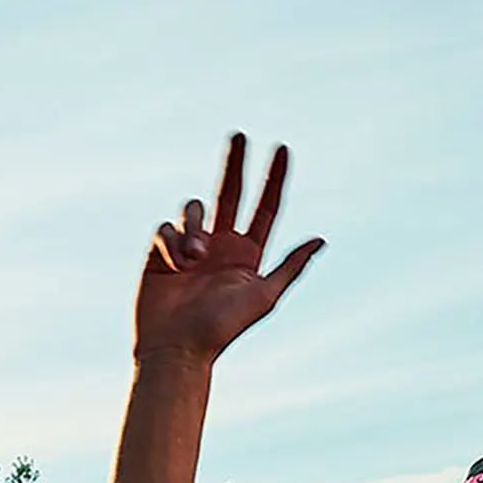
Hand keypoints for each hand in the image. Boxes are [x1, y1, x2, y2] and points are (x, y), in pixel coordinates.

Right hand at [134, 132, 325, 365]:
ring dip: (194, 228)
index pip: (265, 208)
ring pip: (194, 209)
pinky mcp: (160, 252)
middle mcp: (220, 245)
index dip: (275, 179)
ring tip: (193, 260)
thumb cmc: (221, 327)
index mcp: (247, 254)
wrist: (177, 347)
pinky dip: (172, 243)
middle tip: (240, 135)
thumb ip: (291, 266)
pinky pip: (166, 228)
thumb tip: (321, 238)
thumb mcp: (264, 296)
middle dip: (236, 164)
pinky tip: (174, 265)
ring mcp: (189, 247)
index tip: (283, 149)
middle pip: (230, 193)